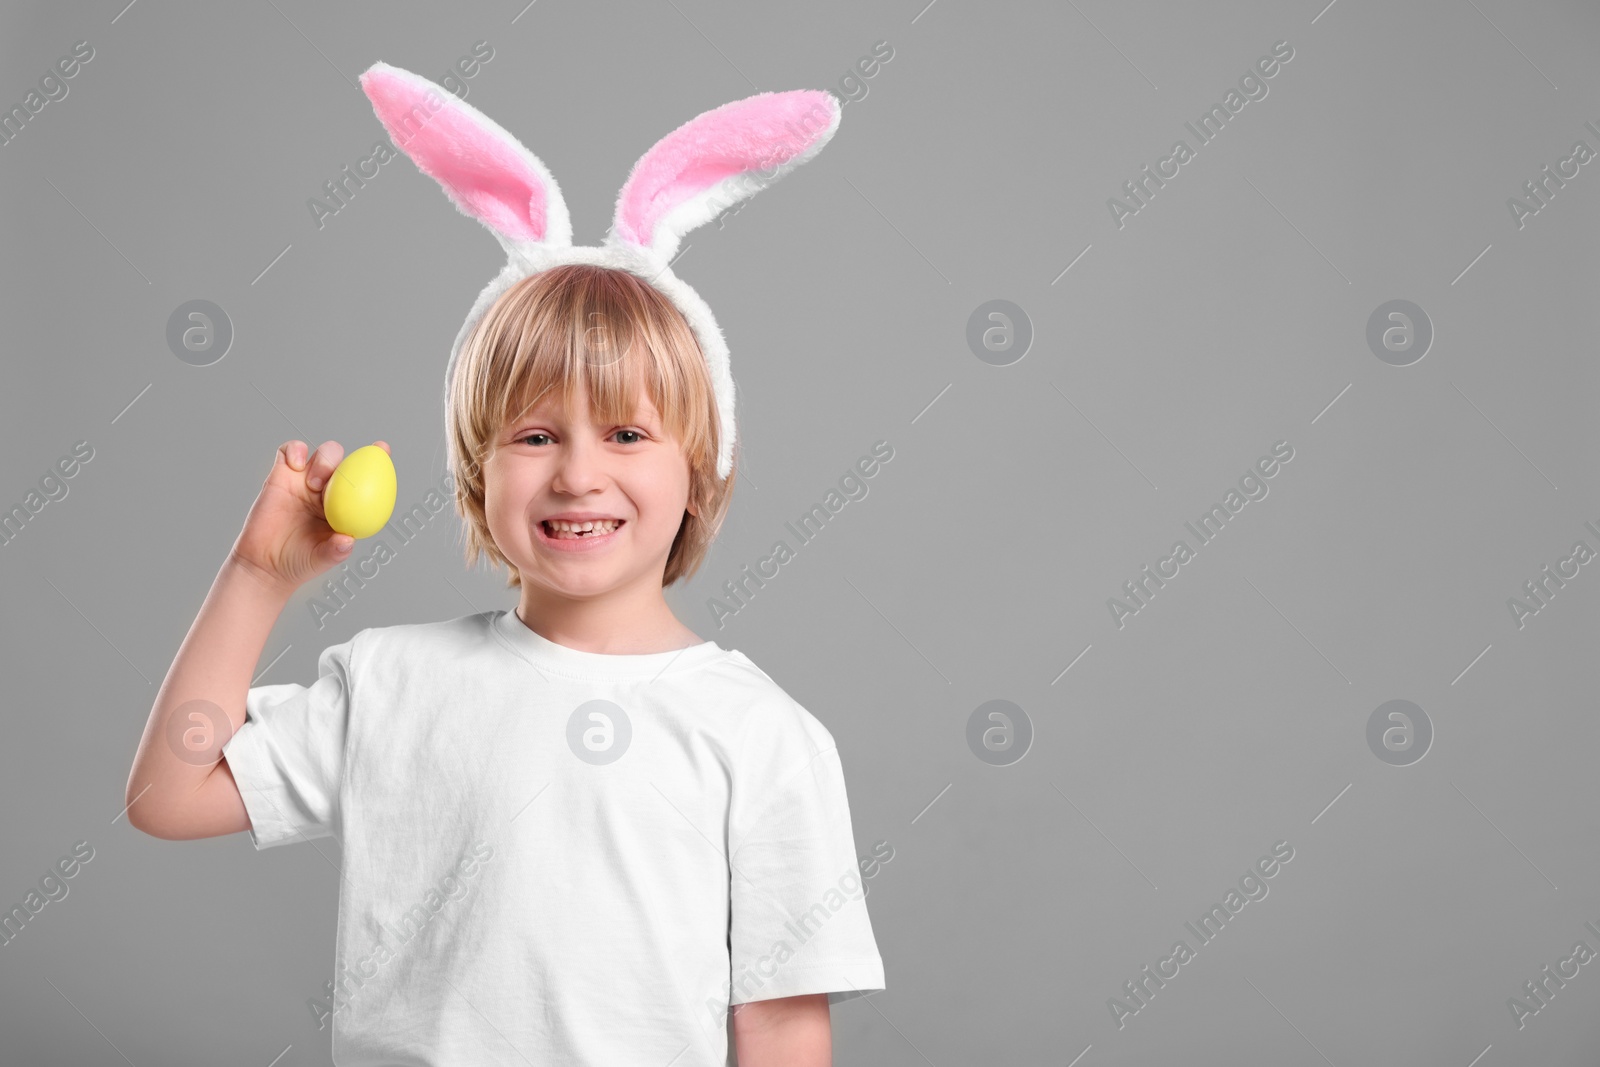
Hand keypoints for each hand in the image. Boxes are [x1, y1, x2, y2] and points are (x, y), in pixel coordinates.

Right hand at [227, 439, 390, 593]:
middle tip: (337, 480)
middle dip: (346, 462)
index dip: (377, 459)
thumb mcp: (322, 559)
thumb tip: (348, 541)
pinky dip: (295, 450)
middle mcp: (327, 490)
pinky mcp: (280, 476)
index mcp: (345, 506)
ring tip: (314, 484)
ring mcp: (304, 481)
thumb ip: (336, 551)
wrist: (265, 564)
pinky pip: (288, 452)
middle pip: (344, 461)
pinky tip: (296, 465)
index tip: (384, 449)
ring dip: (324, 461)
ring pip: (322, 453)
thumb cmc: (299, 561)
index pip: (366, 478)